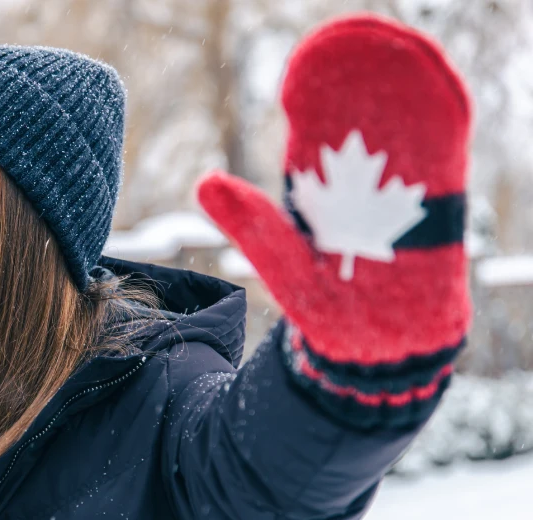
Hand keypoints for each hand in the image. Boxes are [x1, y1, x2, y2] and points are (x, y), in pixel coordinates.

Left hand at [196, 14, 470, 364]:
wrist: (378, 348)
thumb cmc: (327, 308)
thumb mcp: (283, 263)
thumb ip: (253, 224)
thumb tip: (205, 180)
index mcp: (323, 191)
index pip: (319, 130)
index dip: (315, 93)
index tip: (302, 68)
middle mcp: (362, 185)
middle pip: (365, 120)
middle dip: (361, 79)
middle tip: (353, 42)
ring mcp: (402, 194)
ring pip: (405, 131)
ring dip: (404, 90)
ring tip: (396, 53)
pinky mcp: (438, 208)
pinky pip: (442, 159)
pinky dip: (440, 123)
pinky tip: (439, 92)